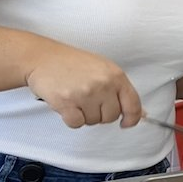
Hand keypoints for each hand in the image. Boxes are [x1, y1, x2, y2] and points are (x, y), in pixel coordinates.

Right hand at [26, 47, 141, 127]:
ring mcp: (85, 93)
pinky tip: (66, 104)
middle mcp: (103, 84)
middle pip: (111, 117)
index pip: (133, 104)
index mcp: (116, 75)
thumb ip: (120, 91)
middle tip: (87, 100)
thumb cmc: (73, 63)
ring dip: (84, 115)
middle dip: (100, 113)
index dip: (132, 118)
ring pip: (93, 121)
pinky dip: (71, 118)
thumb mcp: (103, 70)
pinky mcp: (67, 102)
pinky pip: (76, 123)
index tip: (126, 123)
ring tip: (75, 98)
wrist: (42, 58)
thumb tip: (139, 113)